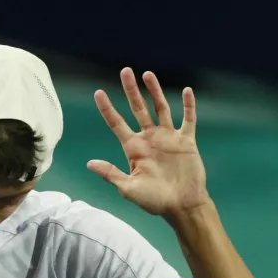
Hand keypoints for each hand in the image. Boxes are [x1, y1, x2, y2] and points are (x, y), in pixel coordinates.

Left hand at [87, 68, 209, 218]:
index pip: (117, 123)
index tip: (98, 93)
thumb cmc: (154, 201)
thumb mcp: (128, 188)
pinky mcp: (186, 141)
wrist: (182, 206)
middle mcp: (149, 139)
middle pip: (138, 109)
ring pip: (160, 108)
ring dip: (155, 91)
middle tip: (125, 71)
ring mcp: (168, 138)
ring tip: (147, 74)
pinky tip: (186, 90)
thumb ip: (111, 173)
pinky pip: (188, 119)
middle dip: (131, 90)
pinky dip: (188, 105)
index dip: (107, 108)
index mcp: (133, 148)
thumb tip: (89, 163)